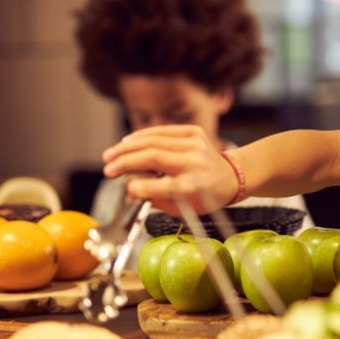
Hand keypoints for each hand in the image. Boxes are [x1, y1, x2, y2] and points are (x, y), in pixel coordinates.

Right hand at [101, 125, 239, 215]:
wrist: (231, 176)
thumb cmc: (205, 195)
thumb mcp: (184, 208)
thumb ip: (156, 200)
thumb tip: (130, 192)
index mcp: (195, 186)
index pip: (165, 185)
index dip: (143, 187)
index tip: (126, 188)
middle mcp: (195, 162)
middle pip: (154, 157)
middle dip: (126, 162)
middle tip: (108, 169)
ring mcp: (195, 144)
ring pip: (154, 141)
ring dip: (127, 147)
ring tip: (110, 155)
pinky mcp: (194, 132)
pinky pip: (162, 130)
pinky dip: (142, 136)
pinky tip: (127, 142)